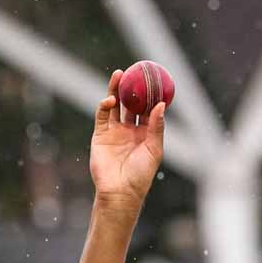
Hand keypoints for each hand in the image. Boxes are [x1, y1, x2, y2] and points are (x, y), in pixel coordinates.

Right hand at [90, 69, 168, 210]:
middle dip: (132, 88)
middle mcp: (129, 130)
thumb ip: (156, 126)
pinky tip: (110, 99)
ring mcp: (114, 131)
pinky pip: (102, 115)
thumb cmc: (141, 174)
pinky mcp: (100, 134)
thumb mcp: (154, 149)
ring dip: (116, 90)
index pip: (148, 110)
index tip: (155, 79)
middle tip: (134, 71)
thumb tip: (161, 105)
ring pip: (115, 105)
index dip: (150, 95)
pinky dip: (105, 105)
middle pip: (130, 104)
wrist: (120, 191)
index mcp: (145, 133)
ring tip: (118, 75)